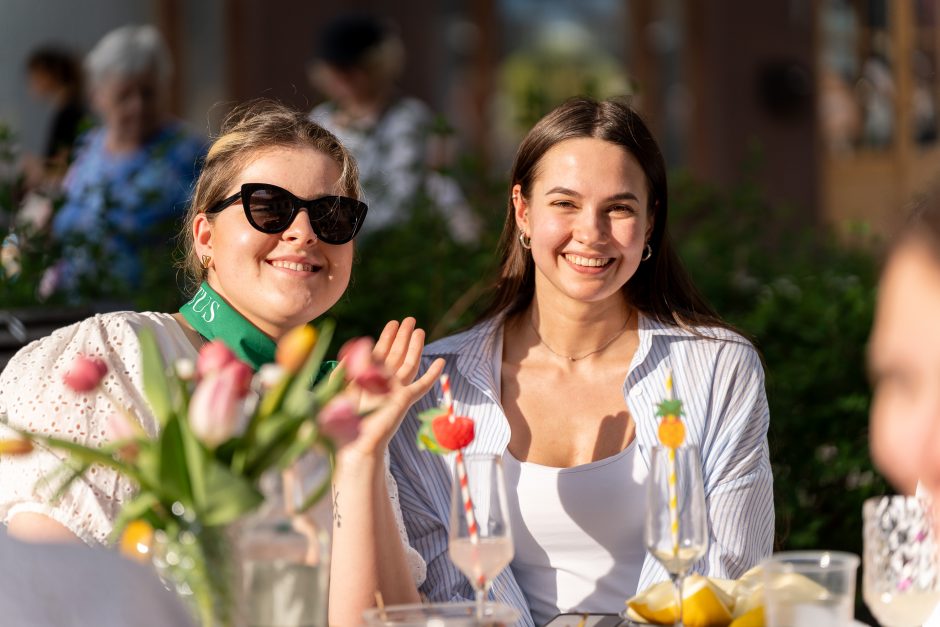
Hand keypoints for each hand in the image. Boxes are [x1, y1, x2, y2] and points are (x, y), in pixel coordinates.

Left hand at [340, 318, 443, 460]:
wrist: (355, 442)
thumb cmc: (343, 420)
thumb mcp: (340, 387)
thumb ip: (347, 367)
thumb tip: (362, 345)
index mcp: (368, 378)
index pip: (381, 351)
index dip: (387, 337)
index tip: (393, 323)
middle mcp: (384, 382)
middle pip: (396, 353)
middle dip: (402, 336)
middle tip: (410, 319)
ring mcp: (396, 390)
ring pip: (409, 364)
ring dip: (415, 347)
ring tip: (419, 331)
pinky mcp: (405, 400)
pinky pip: (421, 386)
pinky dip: (432, 375)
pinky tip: (440, 363)